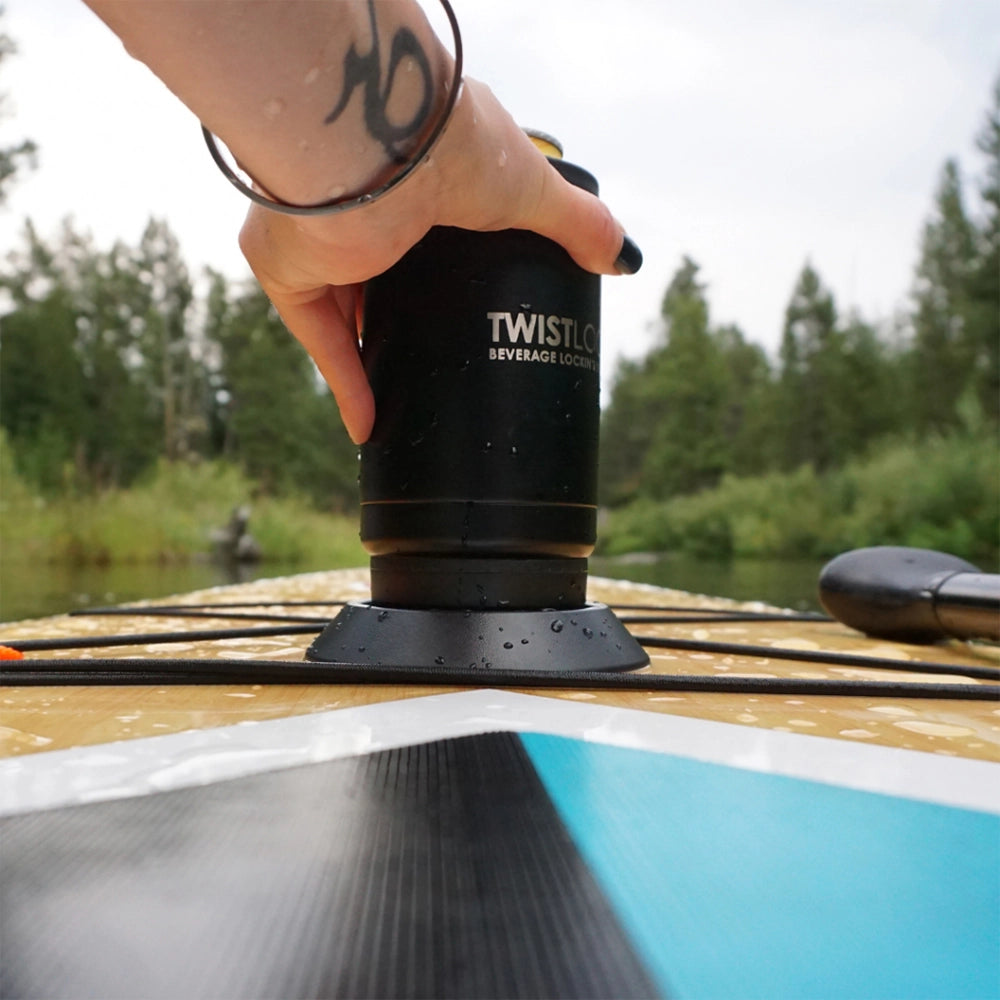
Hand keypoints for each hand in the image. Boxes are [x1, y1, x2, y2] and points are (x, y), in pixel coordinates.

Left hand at [238, 78, 639, 443]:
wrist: (377, 141)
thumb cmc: (452, 145)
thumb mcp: (533, 186)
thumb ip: (579, 220)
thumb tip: (624, 259)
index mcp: (409, 168)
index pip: (429, 223)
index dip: (452, 267)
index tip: (477, 305)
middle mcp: (357, 198)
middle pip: (386, 274)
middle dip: (410, 318)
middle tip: (444, 358)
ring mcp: (319, 235)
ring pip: (347, 312)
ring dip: (374, 356)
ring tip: (409, 396)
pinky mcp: (290, 268)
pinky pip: (320, 339)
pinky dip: (347, 384)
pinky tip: (368, 427)